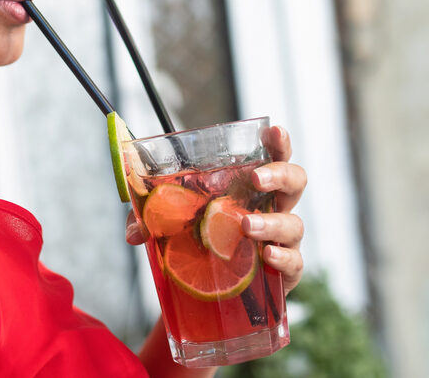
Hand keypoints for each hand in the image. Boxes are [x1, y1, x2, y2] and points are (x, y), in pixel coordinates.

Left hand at [125, 125, 305, 295]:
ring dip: (271, 222)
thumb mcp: (170, 226)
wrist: (211, 296)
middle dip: (279, 174)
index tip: (273, 131)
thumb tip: (132, 231)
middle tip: (255, 179)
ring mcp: (283, 240)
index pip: (273, 157)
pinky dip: (283, 258)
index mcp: (251, 188)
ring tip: (246, 227)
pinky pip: (295, 262)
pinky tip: (266, 256)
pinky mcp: (286, 273)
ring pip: (294, 223)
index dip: (278, 142)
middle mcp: (274, 209)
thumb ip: (149, 220)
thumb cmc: (200, 245)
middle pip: (295, 181)